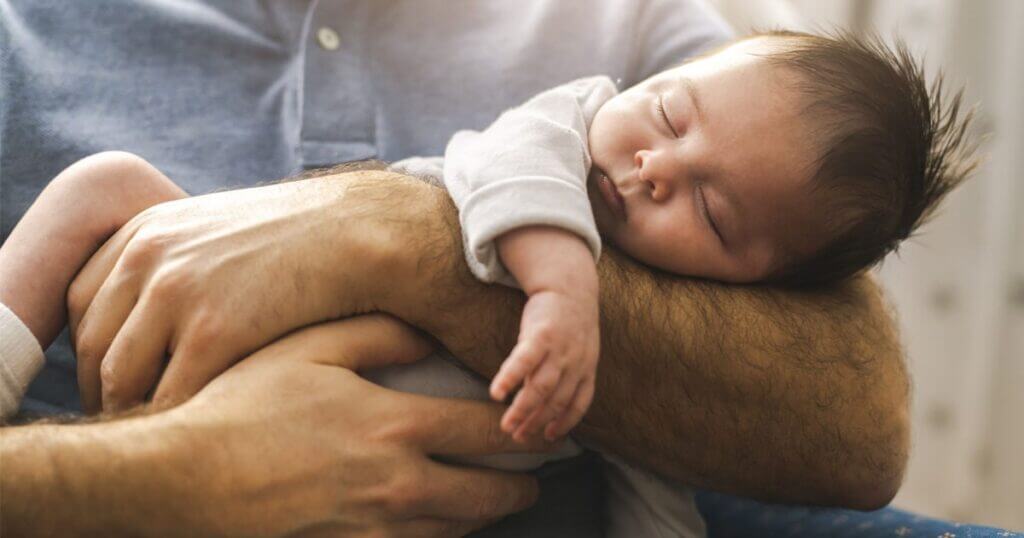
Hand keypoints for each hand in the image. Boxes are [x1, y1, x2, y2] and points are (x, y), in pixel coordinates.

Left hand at [67, 173, 401, 412]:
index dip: (93, 351)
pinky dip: (176, 420)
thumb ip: (179, 258)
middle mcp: (148, 256)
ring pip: (121, 378)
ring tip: (161, 435)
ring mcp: (177, 293)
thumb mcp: (221, 230)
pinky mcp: (214, 330)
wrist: (359, 231)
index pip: (83, 303)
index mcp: (146, 230)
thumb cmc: (302, 238)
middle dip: (103, 392)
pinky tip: (199, 432)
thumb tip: (155, 312)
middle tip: (129, 421)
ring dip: (134, 414)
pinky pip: (172, 394)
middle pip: (94, 345)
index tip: (113, 382)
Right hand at [168, 314, 552, 536]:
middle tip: (532, 479)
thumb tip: (430, 337)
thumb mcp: (309, 348)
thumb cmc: (242, 405)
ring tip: (490, 502)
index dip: (524, 431)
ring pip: (457, 530)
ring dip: (481, 516)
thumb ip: (379, 335)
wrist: (180, 480)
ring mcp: (376, 530)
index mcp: (395, 425)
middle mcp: (399, 484)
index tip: (544, 430)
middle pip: (488, 495)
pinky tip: (435, 525)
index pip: (488, 431)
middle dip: (518, 488)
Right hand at [490, 287, 599, 442]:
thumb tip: (550, 401)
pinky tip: (496, 394)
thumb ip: (570, 374)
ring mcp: (559, 350)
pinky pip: (524, 362)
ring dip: (523, 410)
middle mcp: (576, 363)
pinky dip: (510, 379)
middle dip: (537, 422)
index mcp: (587, 368)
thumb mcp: (580, 350)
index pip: (579, 403)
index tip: (548, 437)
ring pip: (541, 388)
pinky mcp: (540, 334)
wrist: (569, 285)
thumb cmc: (569, 323)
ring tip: (506, 426)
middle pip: (556, 400)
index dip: (564, 422)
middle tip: (517, 437)